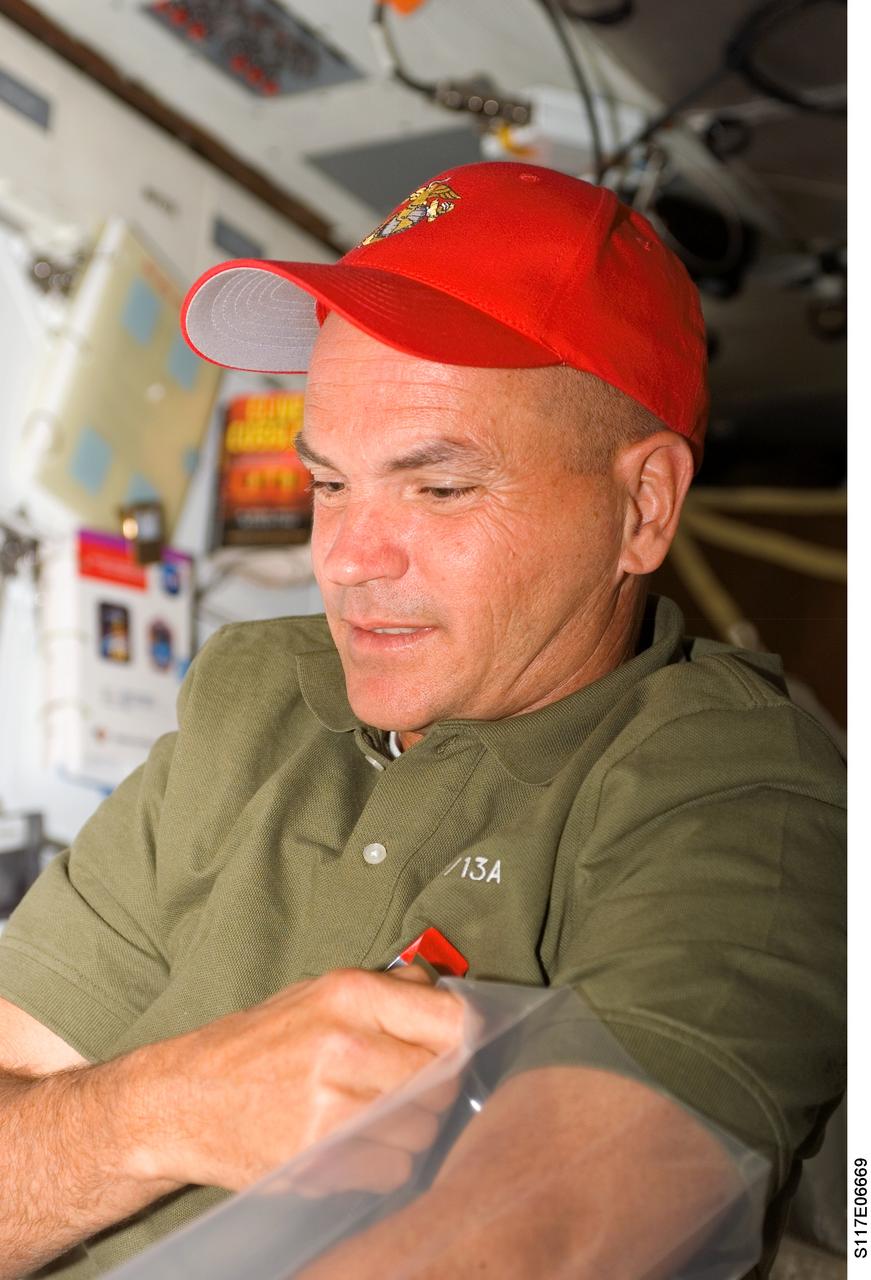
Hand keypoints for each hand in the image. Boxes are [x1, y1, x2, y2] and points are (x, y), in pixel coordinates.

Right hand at [132, 966, 464, 1192]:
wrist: (183, 1099)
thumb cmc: (255, 1045)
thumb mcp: (317, 994)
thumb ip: (387, 991)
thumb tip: (449, 993)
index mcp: (351, 994)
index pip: (450, 1019)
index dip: (466, 1038)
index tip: (464, 1049)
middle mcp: (347, 1045)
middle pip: (444, 1079)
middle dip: (433, 1087)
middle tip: (401, 1087)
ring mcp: (335, 1105)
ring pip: (425, 1129)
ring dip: (409, 1130)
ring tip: (370, 1117)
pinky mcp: (323, 1157)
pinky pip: (395, 1169)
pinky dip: (383, 1165)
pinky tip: (351, 1146)